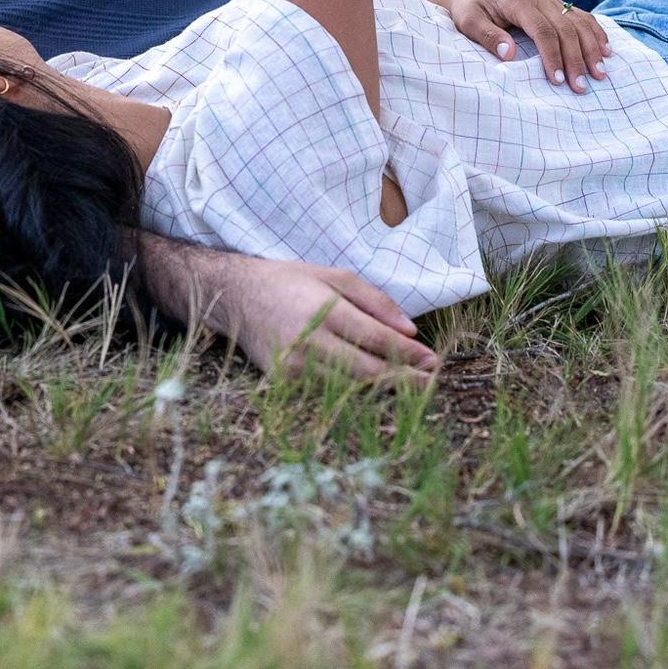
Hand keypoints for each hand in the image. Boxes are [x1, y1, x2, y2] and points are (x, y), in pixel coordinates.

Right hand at [219, 258, 438, 384]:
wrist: (235, 295)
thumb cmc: (288, 281)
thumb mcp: (332, 275)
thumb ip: (374, 300)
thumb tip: (410, 330)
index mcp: (322, 310)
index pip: (375, 339)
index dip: (407, 353)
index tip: (432, 360)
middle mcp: (307, 341)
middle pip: (366, 371)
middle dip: (403, 379)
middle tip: (430, 383)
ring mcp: (293, 366)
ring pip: (349, 388)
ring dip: (382, 390)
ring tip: (410, 388)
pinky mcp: (283, 382)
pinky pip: (326, 392)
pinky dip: (353, 393)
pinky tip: (373, 390)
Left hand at [426, 0, 611, 93]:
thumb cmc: (467, 9)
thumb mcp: (469, 22)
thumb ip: (488, 36)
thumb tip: (510, 54)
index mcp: (517, 0)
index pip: (543, 31)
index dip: (552, 56)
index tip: (557, 80)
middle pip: (565, 29)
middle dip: (576, 59)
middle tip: (581, 87)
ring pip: (578, 22)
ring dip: (592, 48)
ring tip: (600, 73)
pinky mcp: (553, 3)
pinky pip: (580, 16)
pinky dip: (595, 32)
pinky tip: (606, 50)